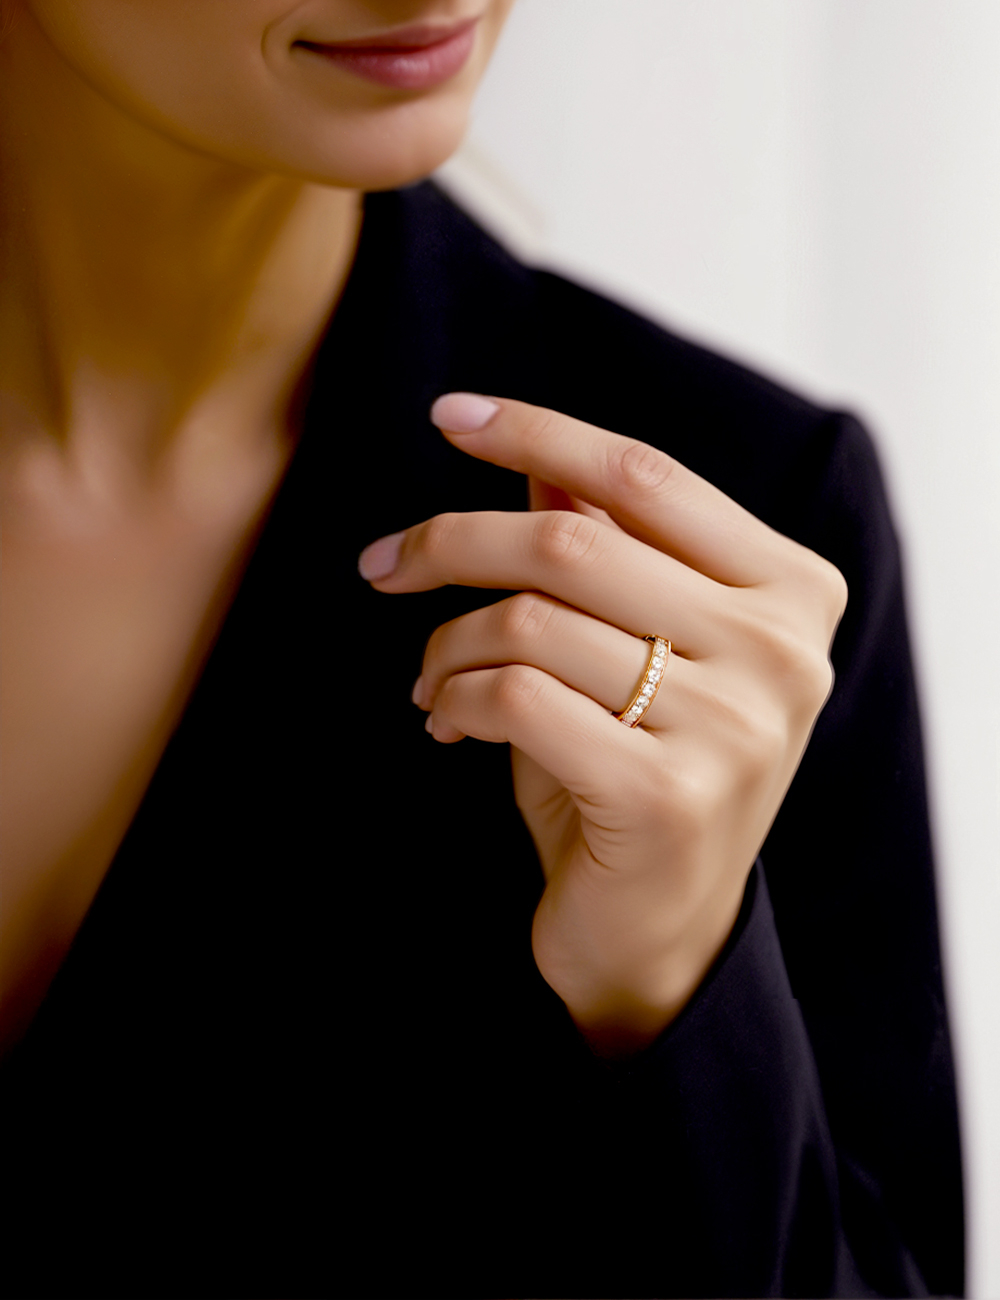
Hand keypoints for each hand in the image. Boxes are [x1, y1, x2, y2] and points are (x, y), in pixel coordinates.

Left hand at [359, 394, 846, 1055]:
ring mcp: (733, 725)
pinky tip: (444, 723)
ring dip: (446, 643)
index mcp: (792, 590)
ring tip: (427, 680)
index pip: (646, 476)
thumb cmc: (637, 769)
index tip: (450, 416)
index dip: (539, 433)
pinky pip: (514, 697)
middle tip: (383, 565)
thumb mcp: (630, 648)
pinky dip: (452, 699)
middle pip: (573, 541)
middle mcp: (779, 650)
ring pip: (531, 620)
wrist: (662, 931)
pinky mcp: (666, 796)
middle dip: (449, 542)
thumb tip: (536, 467)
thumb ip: (605, 552)